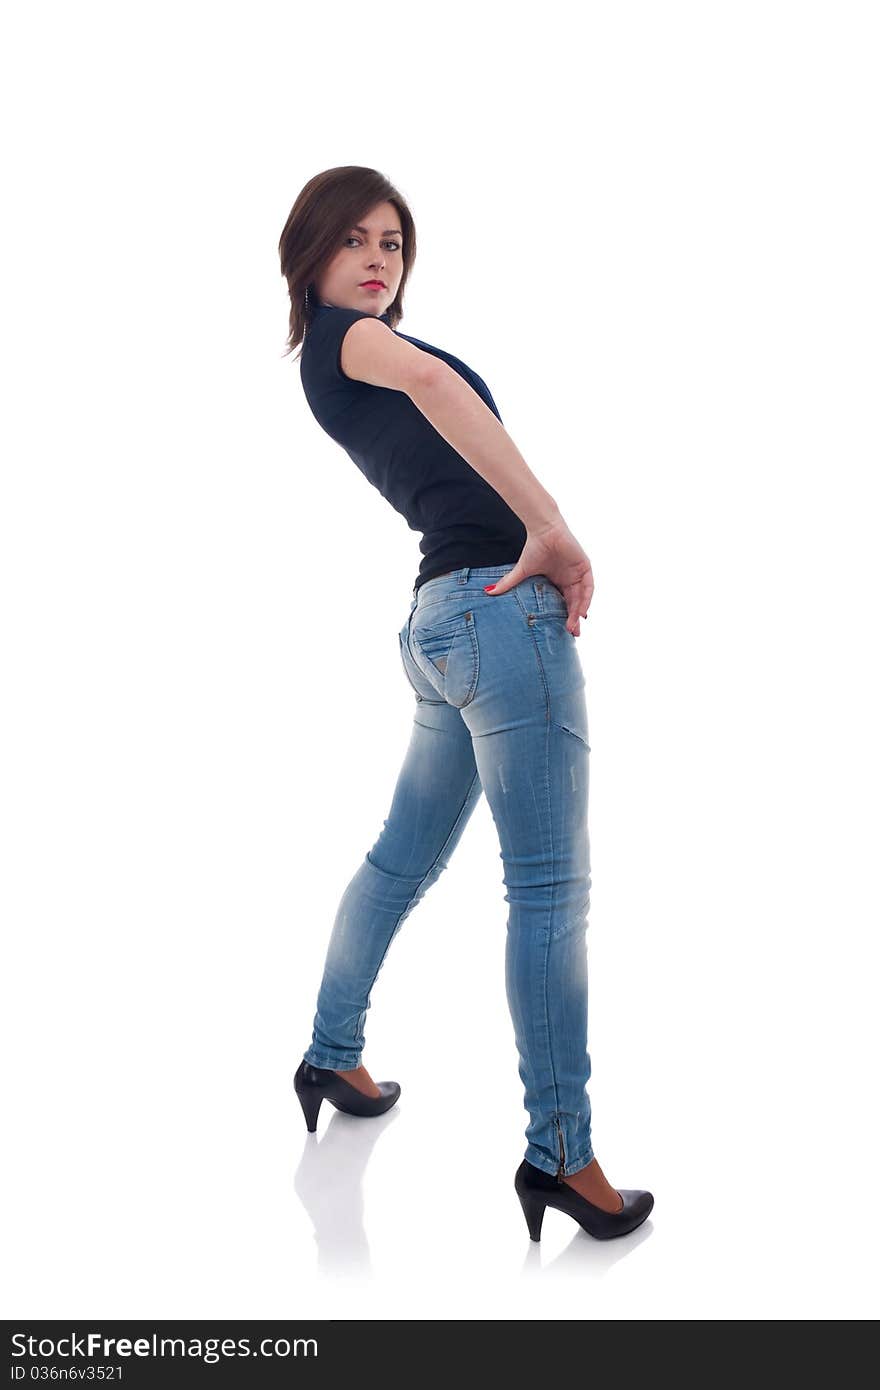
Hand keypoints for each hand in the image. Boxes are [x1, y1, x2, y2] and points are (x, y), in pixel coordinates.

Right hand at [486, 517, 593, 636]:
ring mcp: (578, 573)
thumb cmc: (534, 547)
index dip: (565, 617)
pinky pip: (588, 586)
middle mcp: (570, 579)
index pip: (564, 603)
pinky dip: (586, 599)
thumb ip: (508, 582)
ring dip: (580, 611)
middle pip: (575, 603)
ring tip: (574, 625)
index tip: (563, 631)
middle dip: (574, 619)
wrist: (543, 531)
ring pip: (582, 597)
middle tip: (572, 633)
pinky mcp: (585, 567)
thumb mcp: (522, 571)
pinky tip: (582, 611)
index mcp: (559, 581)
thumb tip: (487, 591)